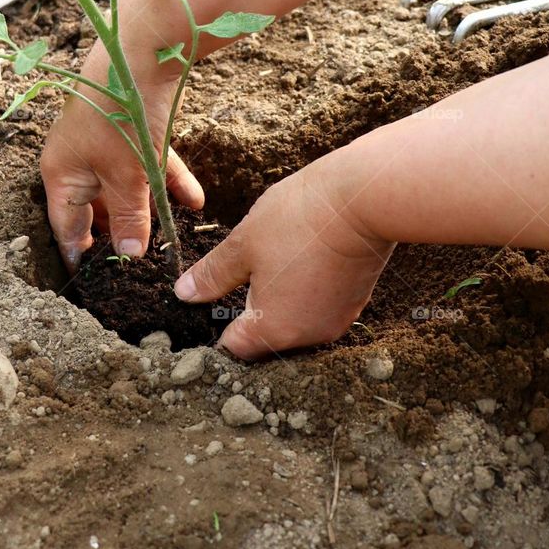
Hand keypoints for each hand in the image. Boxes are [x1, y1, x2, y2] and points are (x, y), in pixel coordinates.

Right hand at [40, 39, 203, 268]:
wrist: (140, 53)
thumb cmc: (118, 116)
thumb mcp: (125, 175)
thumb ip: (128, 216)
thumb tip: (129, 253)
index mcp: (62, 173)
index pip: (66, 226)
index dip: (82, 254)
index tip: (97, 281)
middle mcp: (78, 159)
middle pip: (98, 207)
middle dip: (122, 230)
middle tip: (142, 262)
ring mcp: (105, 143)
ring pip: (127, 185)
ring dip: (149, 206)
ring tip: (169, 236)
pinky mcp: (131, 128)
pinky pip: (148, 163)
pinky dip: (167, 180)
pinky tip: (194, 201)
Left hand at [174, 154, 394, 358]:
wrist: (364, 200)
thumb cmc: (298, 221)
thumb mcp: (242, 245)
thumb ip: (212, 276)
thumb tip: (184, 294)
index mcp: (273, 330)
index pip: (234, 348)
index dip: (217, 332)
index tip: (211, 308)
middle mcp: (307, 337)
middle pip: (266, 342)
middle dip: (248, 319)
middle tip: (236, 284)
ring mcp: (335, 322)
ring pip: (294, 325)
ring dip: (278, 306)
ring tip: (268, 270)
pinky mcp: (354, 303)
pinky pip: (317, 309)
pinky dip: (304, 295)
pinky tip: (297, 264)